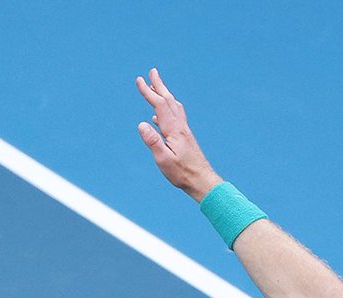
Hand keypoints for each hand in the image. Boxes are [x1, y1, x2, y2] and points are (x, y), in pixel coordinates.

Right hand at [135, 68, 221, 200]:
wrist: (203, 182)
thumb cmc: (183, 174)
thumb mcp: (164, 160)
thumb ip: (153, 142)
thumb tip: (142, 124)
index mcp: (174, 130)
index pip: (159, 105)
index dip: (149, 92)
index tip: (139, 80)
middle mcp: (181, 127)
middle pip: (169, 101)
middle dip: (159, 86)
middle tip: (152, 72)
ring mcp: (184, 133)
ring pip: (174, 108)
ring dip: (164, 96)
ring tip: (156, 89)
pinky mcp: (186, 139)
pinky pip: (175, 119)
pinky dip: (166, 112)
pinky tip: (158, 118)